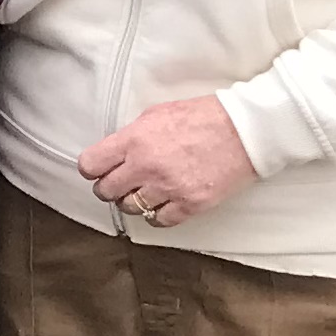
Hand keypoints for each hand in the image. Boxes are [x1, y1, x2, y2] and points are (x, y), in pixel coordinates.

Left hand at [77, 95, 258, 227]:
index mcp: (134, 140)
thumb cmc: (203, 117)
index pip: (91, 165)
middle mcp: (146, 166)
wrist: (245, 130)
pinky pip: (159, 221)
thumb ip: (131, 135)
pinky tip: (161, 205)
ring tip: (143, 192)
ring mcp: (168, 188)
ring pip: (130, 208)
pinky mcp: (190, 204)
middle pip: (106, 191)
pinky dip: (156, 215)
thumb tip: (115, 151)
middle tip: (120, 183)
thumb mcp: (156, 114)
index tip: (98, 170)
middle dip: (109, 187)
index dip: (92, 169)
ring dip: (133, 201)